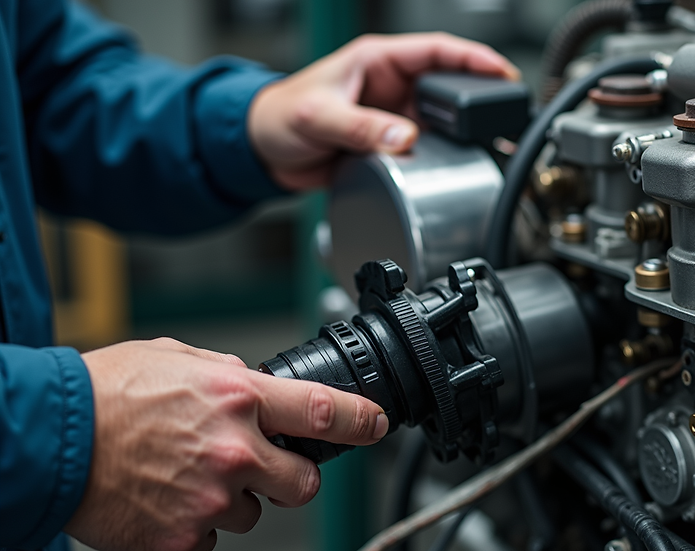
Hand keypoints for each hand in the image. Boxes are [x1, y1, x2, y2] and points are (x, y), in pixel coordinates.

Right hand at [65, 338, 387, 550]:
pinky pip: (211, 540)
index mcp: (238, 398)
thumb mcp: (179, 359)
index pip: (324, 412)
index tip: (376, 425)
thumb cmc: (108, 393)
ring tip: (186, 475)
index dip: (361, 422)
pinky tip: (168, 500)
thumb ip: (229, 374)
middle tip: (261, 465)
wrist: (51, 438)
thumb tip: (257, 385)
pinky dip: (196, 525)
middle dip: (292, 476)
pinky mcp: (182, 539)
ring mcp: (210, 499)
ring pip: (253, 512)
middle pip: (303, 482)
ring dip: (232, 499)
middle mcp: (233, 450)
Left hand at [247, 32, 519, 190]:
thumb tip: (405, 139)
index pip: (436, 50)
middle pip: (449, 85)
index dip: (473, 58)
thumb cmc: (280, 116)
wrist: (263, 153)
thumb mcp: (319, 117)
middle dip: (479, 96)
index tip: (501, 71)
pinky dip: (445, 155)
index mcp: (377, 60)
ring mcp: (393, 115)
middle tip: (506, 111)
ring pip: (442, 120)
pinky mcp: (390, 142)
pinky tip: (459, 164)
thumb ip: (361, 128)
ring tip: (492, 141)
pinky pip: (427, 147)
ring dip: (464, 131)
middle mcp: (391, 85)